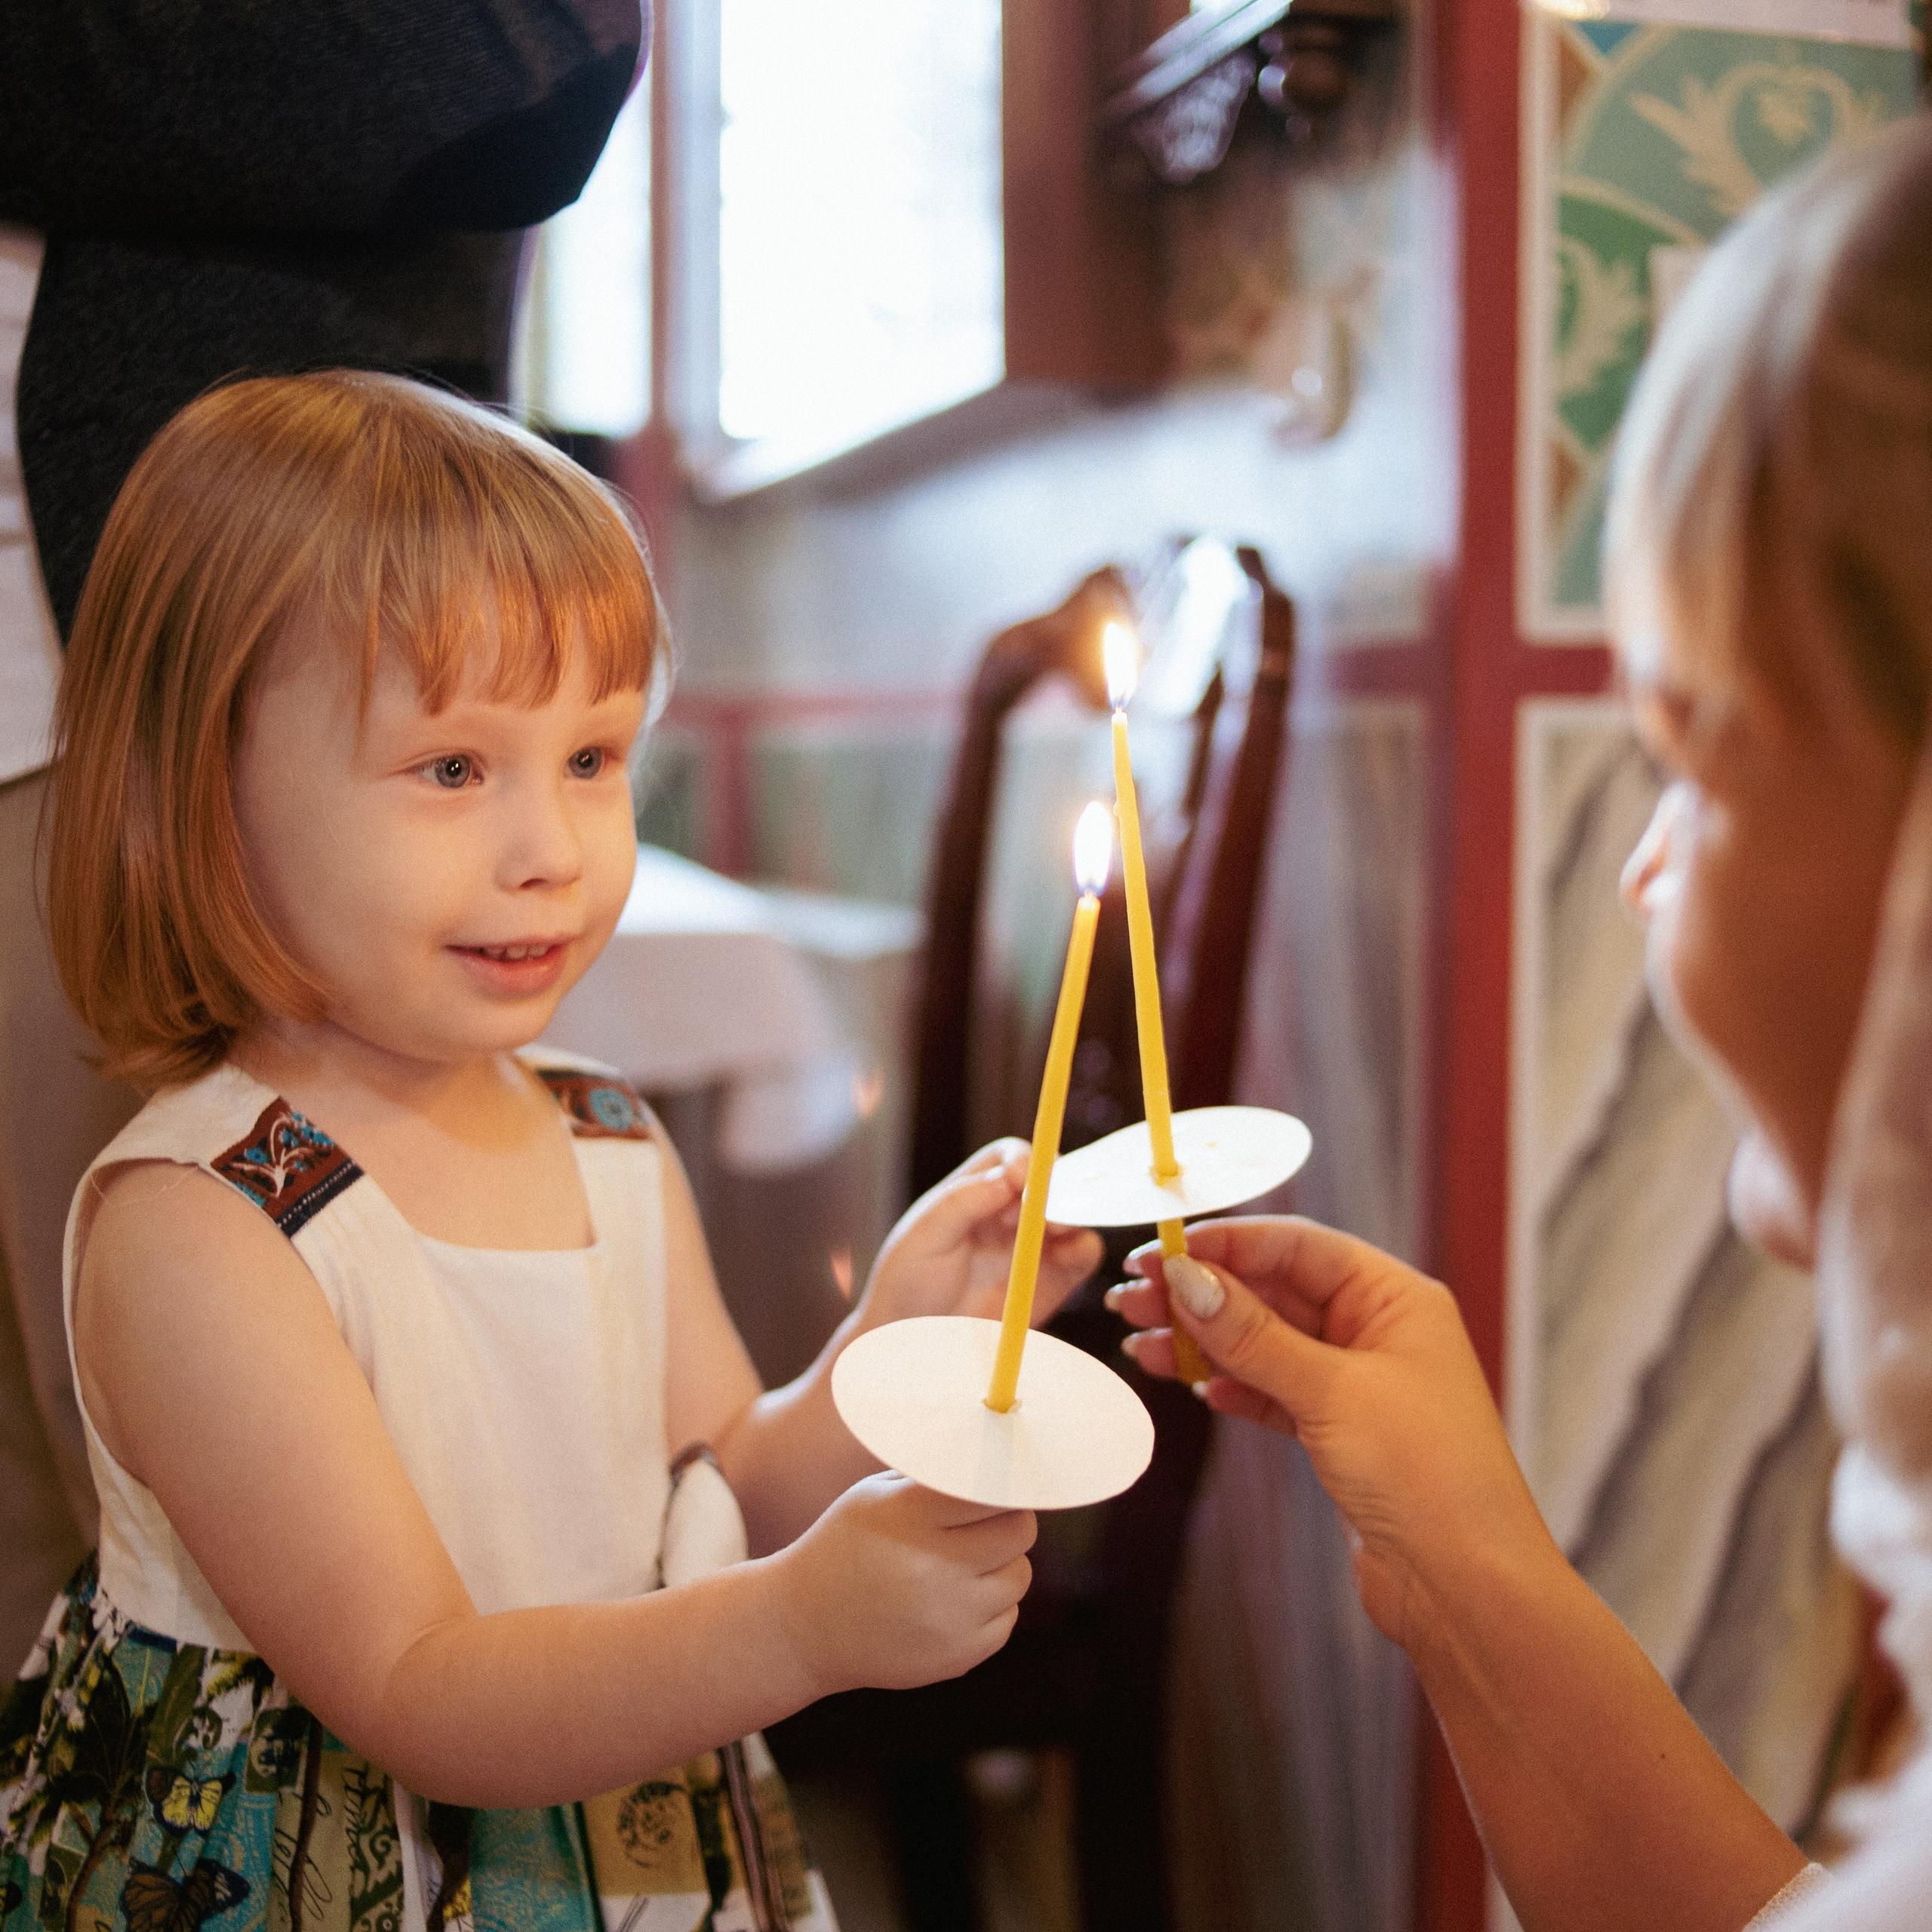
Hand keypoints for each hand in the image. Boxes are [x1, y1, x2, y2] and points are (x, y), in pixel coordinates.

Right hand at [773, 1472, 1035, 1694]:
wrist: (804, 1627)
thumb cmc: (847, 1545)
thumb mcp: (875, 1496)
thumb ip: (936, 1478)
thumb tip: (1000, 1464)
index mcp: (909, 1517)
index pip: (993, 1491)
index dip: (1003, 1484)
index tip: (1003, 1481)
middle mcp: (933, 1569)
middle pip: (1019, 1530)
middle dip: (1009, 1520)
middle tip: (985, 1521)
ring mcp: (948, 1619)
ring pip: (1019, 1575)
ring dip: (1001, 1564)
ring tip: (962, 1562)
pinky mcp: (957, 1657)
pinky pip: (1007, 1618)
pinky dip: (990, 1606)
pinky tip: (952, 1600)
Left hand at [858, 1139, 1101, 1330]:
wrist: (915, 1343)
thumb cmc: (908, 1282)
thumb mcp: (924, 1235)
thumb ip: (962, 1202)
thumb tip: (1008, 1176)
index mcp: (976, 1191)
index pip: (1012, 1158)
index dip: (1024, 1161)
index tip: (1022, 1179)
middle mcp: (1010, 1213)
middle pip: (1051, 1182)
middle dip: (1055, 1188)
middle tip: (1043, 1209)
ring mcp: (1033, 1245)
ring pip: (1072, 1215)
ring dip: (1072, 1215)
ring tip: (1052, 1231)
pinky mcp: (1052, 1280)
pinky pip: (1081, 1255)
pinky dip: (1084, 1248)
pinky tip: (1066, 1255)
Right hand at [1107, 1217, 1552, 1651]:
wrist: (1466, 1587)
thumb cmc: (1427, 1476)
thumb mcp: (1332, 1392)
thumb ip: (1254, 1335)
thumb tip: (1189, 1278)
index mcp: (1395, 1298)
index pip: (1296, 1246)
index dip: (1225, 1244)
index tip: (1161, 1251)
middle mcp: (1377, 1330)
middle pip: (1273, 1291)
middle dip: (1201, 1294)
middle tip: (1133, 1298)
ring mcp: (1357, 1383)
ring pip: (1264, 1344)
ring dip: (1203, 1342)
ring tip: (1140, 1344)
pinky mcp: (1338, 1432)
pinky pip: (1271, 1391)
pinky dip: (1230, 1386)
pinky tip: (1193, 1388)